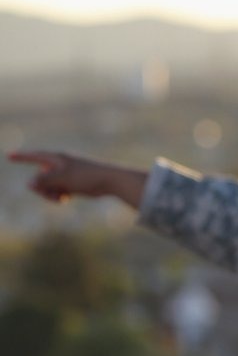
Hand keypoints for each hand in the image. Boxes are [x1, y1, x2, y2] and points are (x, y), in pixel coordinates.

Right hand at [7, 150, 147, 207]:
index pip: (34, 156)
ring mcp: (65, 175)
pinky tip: (66, 199)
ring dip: (50, 194)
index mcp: (56, 158)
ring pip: (48, 186)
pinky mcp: (72, 184)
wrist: (109, 181)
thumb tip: (29, 183)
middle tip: (50, 195)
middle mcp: (59, 165)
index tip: (8, 156)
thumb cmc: (87, 176)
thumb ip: (44, 181)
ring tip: (61, 199)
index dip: (21, 157)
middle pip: (38, 177)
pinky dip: (59, 196)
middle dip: (41, 188)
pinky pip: (58, 191)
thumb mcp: (62, 178)